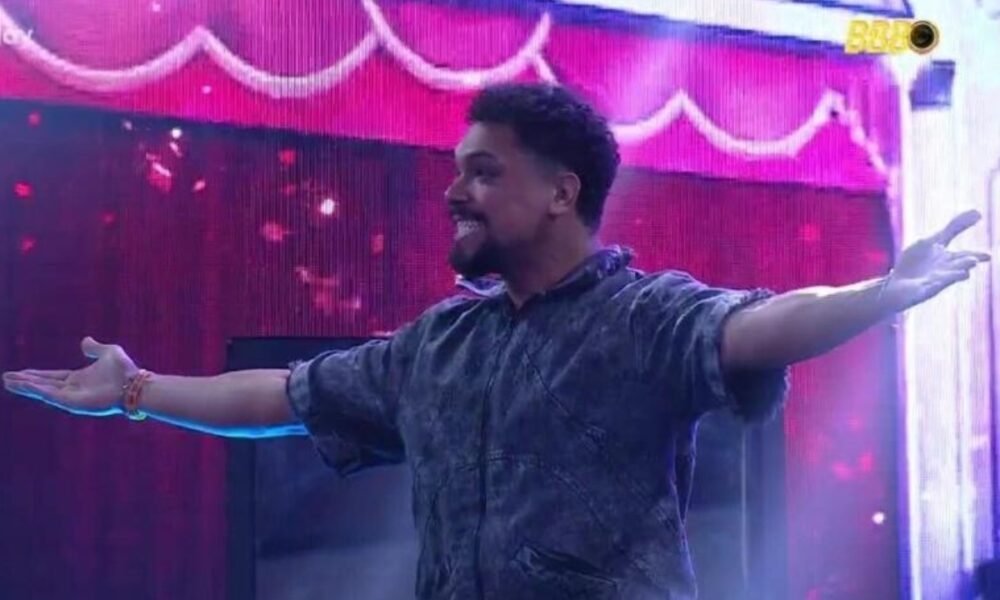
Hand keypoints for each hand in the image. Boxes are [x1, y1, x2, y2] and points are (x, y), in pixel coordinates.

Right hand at [2, 337, 138, 415]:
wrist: (134, 384)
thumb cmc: (125, 370)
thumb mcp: (108, 352)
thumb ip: (94, 348)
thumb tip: (84, 341)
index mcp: (79, 378)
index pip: (51, 377)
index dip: (35, 375)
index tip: (20, 373)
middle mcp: (73, 389)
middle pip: (43, 385)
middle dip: (24, 382)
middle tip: (6, 378)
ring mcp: (72, 397)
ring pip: (42, 391)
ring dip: (25, 387)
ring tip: (7, 382)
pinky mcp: (73, 403)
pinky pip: (50, 395)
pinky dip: (36, 390)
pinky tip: (23, 385)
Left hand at [886, 209, 990, 310]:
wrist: (896, 284)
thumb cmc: (916, 263)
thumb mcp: (933, 241)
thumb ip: (954, 227)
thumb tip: (978, 212)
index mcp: (948, 258)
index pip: (965, 255)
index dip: (977, 255)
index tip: (989, 256)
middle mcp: (944, 270)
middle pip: (957, 267)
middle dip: (965, 264)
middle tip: (974, 261)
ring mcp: (933, 280)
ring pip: (947, 277)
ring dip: (954, 274)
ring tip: (964, 272)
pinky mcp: (921, 289)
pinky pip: (929, 287)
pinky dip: (934, 283)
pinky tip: (936, 281)